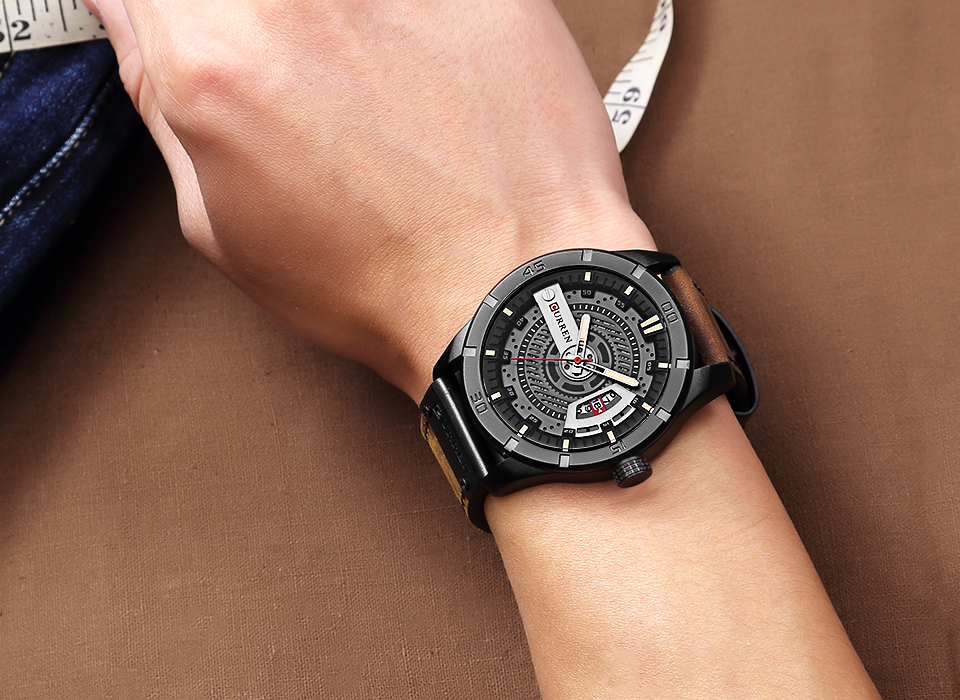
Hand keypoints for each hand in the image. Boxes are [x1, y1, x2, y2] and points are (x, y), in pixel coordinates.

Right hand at [83, 0, 654, 400]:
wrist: (509, 292)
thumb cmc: (384, 283)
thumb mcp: (223, 227)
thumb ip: (164, 103)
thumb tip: (138, 28)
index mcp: (216, 61)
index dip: (173, 19)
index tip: (195, 35)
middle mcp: (295, 2)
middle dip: (260, 30)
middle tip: (303, 81)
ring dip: (342, 32)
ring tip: (377, 92)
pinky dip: (408, 29)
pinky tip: (424, 81)